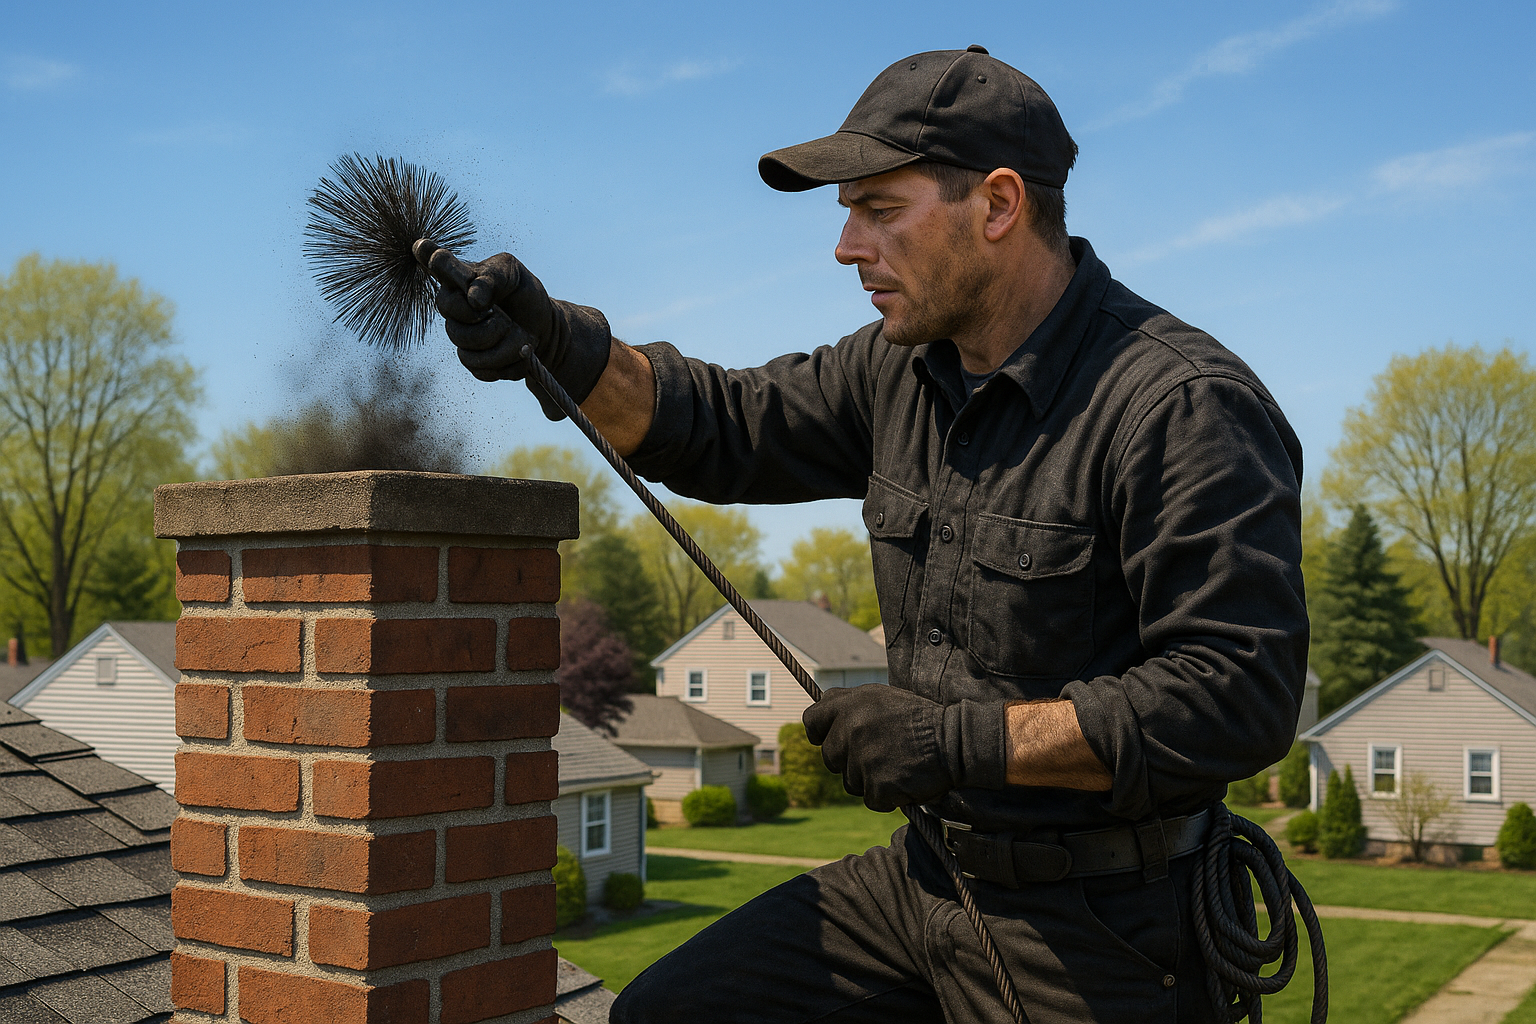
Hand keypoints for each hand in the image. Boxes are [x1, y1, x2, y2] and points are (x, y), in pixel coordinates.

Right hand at [413, 242, 611, 419]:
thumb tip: (473, 298)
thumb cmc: (522, 292)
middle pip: (452, 314)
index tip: (430, 251)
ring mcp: (460, 334)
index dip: (432, 259)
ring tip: (520, 334)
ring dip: (504, 344)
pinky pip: (482, 369)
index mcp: (458, 276)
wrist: (542, 324)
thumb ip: (493, 278)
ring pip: (467, 350)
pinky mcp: (472, 360)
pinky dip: (510, 363)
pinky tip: (520, 350)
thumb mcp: (513, 274)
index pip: (438, 264)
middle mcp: (453, 305)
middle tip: (506, 316)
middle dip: (487, 319)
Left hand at [802, 685, 1006, 812]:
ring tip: (896, 763)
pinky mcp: (877, 786)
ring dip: (869, 779)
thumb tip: (820, 708)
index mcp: (850, 705)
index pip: (812, 721)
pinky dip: (886, 795)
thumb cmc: (919, 718)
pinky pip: (871, 799)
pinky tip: (904, 780)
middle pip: (829, 757)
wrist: (954, 742)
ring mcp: (863, 760)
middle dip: (848, 760)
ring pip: (849, 782)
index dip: (819, 732)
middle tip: (878, 753)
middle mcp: (851, 730)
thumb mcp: (881, 697)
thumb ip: (848, 703)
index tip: (826, 738)